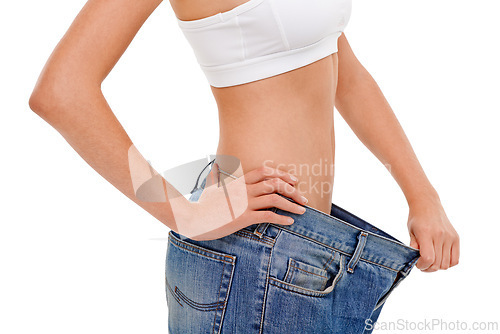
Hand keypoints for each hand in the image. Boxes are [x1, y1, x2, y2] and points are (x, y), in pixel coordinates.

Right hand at [180, 165, 307, 240]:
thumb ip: (219, 175)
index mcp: (239, 181)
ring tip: (303, 210)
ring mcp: (244, 203)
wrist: (193, 218)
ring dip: (292, 204)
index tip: (293, 180)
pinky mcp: (243, 218)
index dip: (282, 174)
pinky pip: (267, 216)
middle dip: (292, 190)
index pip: (264, 171)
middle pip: (274, 184)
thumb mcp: (212, 186)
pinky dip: (282, 218)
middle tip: (303, 197)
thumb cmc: (203, 205)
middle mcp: (244, 190)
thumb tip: (218, 165)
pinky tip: (290, 221)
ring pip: (275, 199)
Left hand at [407, 197, 459, 271]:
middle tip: (422, 264)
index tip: (417, 263)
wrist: (427, 204)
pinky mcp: (456, 238)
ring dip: (437, 267)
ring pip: (446, 264)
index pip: (428, 258)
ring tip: (431, 261)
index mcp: (426, 233)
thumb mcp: (410, 231)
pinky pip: (455, 259)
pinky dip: (448, 263)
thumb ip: (413, 246)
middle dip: (428, 268)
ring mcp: (449, 237)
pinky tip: (440, 258)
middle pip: (437, 263)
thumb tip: (416, 260)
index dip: (422, 265)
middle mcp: (440, 236)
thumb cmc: (416, 218)